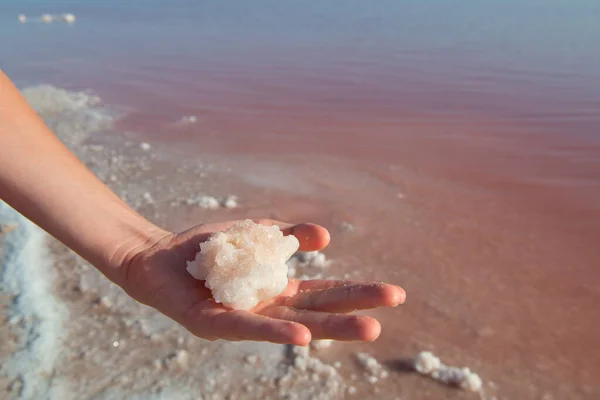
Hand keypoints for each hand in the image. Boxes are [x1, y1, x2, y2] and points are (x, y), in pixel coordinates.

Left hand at [122, 219, 405, 345]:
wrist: (156, 257)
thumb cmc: (206, 250)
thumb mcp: (253, 237)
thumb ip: (286, 238)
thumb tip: (325, 236)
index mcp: (276, 290)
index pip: (323, 293)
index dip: (356, 293)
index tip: (394, 294)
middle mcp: (264, 309)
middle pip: (316, 312)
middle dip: (356, 310)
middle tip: (396, 303)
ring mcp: (241, 319)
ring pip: (290, 326)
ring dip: (329, 329)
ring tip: (370, 329)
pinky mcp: (211, 324)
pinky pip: (246, 327)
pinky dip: (274, 332)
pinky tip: (303, 337)